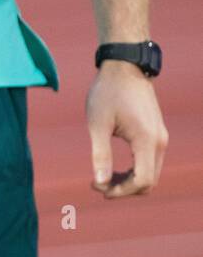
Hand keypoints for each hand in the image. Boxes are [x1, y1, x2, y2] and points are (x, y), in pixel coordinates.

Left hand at [86, 61, 167, 197]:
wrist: (124, 65)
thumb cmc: (108, 91)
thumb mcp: (98, 123)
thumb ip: (100, 154)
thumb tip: (100, 183)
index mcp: (146, 139)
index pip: (142, 181)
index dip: (120, 191)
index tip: (97, 187)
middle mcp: (159, 141)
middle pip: (149, 182)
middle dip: (124, 189)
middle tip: (98, 185)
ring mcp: (160, 137)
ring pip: (151, 173)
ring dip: (129, 181)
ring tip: (104, 178)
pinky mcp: (157, 133)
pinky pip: (150, 161)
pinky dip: (135, 170)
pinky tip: (114, 167)